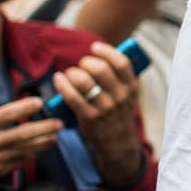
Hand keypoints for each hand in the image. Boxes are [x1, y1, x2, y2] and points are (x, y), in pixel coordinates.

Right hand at [0, 96, 60, 189]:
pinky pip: (17, 163)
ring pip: (23, 150)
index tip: (39, 102)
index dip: (24, 107)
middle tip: (59, 123)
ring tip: (56, 137)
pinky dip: (30, 156)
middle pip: (21, 134)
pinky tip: (40, 150)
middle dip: (43, 128)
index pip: (6, 114)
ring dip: (42, 143)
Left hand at [53, 41, 144, 185]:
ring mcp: (105, 108)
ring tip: (69, 74)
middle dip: (85, 62)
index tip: (94, 47)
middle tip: (81, 65)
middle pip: (100, 69)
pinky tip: (58, 79)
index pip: (122, 63)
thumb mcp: (127, 95)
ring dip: (73, 73)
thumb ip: (118, 77)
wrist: (118, 143)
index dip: (106, 51)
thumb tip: (98, 55)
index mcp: (131, 87)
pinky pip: (72, 97)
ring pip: (84, 81)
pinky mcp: (89, 118)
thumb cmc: (118, 113)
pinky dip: (62, 84)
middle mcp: (120, 96)